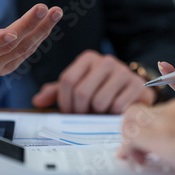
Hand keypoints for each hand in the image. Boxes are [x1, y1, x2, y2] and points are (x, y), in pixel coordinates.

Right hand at [0, 0, 62, 79]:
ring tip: (56, 12)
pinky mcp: (5, 68)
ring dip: (41, 31)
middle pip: (7, 46)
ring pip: (21, 50)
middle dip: (27, 26)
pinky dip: (39, 37)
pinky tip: (49, 21)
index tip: (13, 33)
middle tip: (44, 8)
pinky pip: (25, 53)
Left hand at [32, 50, 154, 113]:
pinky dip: (113, 115)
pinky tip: (114, 112)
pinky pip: (117, 107)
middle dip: (80, 111)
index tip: (69, 111)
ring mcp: (123, 71)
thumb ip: (57, 92)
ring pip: (99, 101)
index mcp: (88, 58)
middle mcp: (105, 61)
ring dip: (97, 114)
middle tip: (85, 116)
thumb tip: (37, 101)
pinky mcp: (137, 85)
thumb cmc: (101, 89)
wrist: (134, 89)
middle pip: (82, 92)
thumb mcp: (78, 87)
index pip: (67, 80)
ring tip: (100, 112)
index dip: (65, 101)